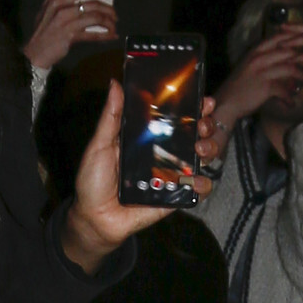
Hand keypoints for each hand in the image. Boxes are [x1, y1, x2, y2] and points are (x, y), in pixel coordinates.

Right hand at [24, 0, 118, 75]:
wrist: (36, 52)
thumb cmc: (41, 32)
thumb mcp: (44, 9)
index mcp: (58, 0)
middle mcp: (63, 9)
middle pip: (93, 4)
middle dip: (108, 9)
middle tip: (114, 15)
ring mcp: (68, 23)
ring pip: (96, 18)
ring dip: (108, 22)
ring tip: (113, 27)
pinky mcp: (71, 36)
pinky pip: (93, 34)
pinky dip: (105, 35)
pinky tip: (111, 36)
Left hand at [59, 82, 198, 265]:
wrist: (94, 218)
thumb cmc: (93, 181)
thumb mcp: (100, 145)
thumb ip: (111, 117)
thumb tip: (115, 84)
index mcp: (148, 137)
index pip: (176, 117)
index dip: (193, 106)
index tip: (203, 99)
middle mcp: (163, 153)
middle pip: (195, 134)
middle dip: (206, 125)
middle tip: (203, 123)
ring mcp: (171, 174)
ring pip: (201, 158)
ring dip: (209, 149)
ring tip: (201, 148)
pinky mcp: (174, 196)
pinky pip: (196, 189)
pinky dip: (202, 185)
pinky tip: (198, 180)